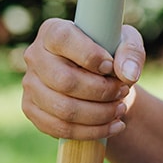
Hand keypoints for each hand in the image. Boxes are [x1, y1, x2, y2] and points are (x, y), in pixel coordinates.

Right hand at [21, 18, 144, 139]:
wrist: (100, 79)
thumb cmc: (112, 55)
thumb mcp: (127, 44)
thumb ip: (131, 53)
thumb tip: (127, 74)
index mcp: (53, 31)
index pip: (63, 39)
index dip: (89, 55)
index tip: (111, 66)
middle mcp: (35, 56)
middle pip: (65, 80)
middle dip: (101, 90)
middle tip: (122, 90)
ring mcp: (30, 85)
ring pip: (63, 108)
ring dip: (99, 113)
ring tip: (121, 108)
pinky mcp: (32, 109)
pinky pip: (60, 128)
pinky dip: (92, 131)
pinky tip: (114, 125)